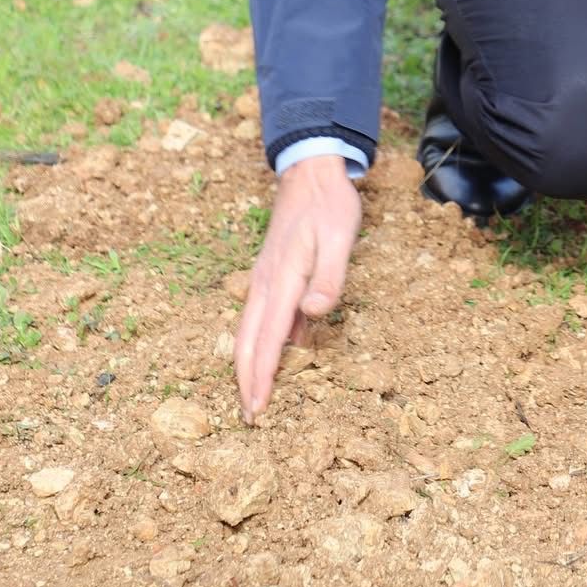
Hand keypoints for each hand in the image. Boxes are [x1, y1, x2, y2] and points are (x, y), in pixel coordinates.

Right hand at [235, 154, 361, 422]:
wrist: (311, 172)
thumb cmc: (329, 205)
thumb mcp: (340, 237)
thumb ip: (328, 276)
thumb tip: (312, 314)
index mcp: (282, 279)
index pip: (267, 338)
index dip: (260, 376)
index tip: (256, 408)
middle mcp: (266, 283)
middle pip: (248, 340)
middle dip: (246, 379)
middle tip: (249, 415)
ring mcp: (265, 278)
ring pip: (250, 329)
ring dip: (249, 363)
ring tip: (253, 394)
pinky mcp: (271, 274)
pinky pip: (261, 316)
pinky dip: (260, 342)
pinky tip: (275, 355)